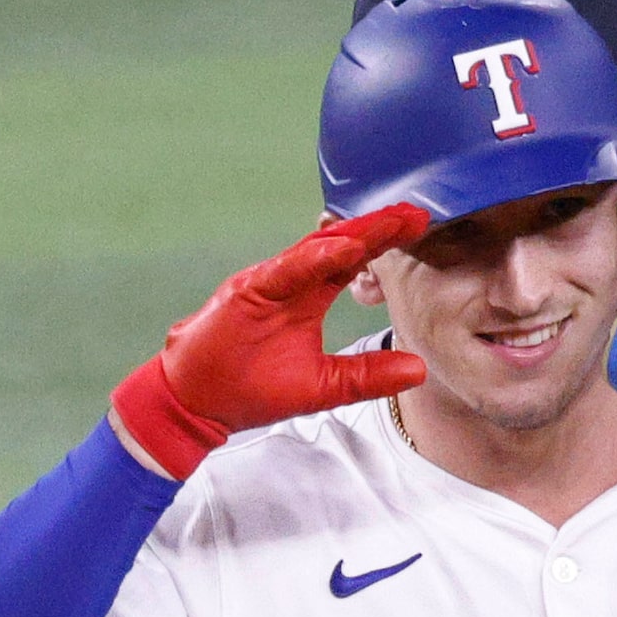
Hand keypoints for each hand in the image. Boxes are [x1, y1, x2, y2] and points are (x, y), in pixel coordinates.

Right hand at [111, 203, 432, 476]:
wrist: (198, 403)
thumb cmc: (251, 390)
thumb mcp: (324, 386)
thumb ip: (368, 376)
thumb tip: (418, 369)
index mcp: (308, 299)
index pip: (352, 264)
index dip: (383, 244)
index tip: (418, 227)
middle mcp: (290, 284)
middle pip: (339, 248)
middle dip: (376, 229)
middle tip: (414, 213)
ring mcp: (268, 284)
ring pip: (315, 251)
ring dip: (353, 235)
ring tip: (389, 222)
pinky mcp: (246, 292)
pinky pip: (286, 271)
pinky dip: (315, 259)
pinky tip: (345, 248)